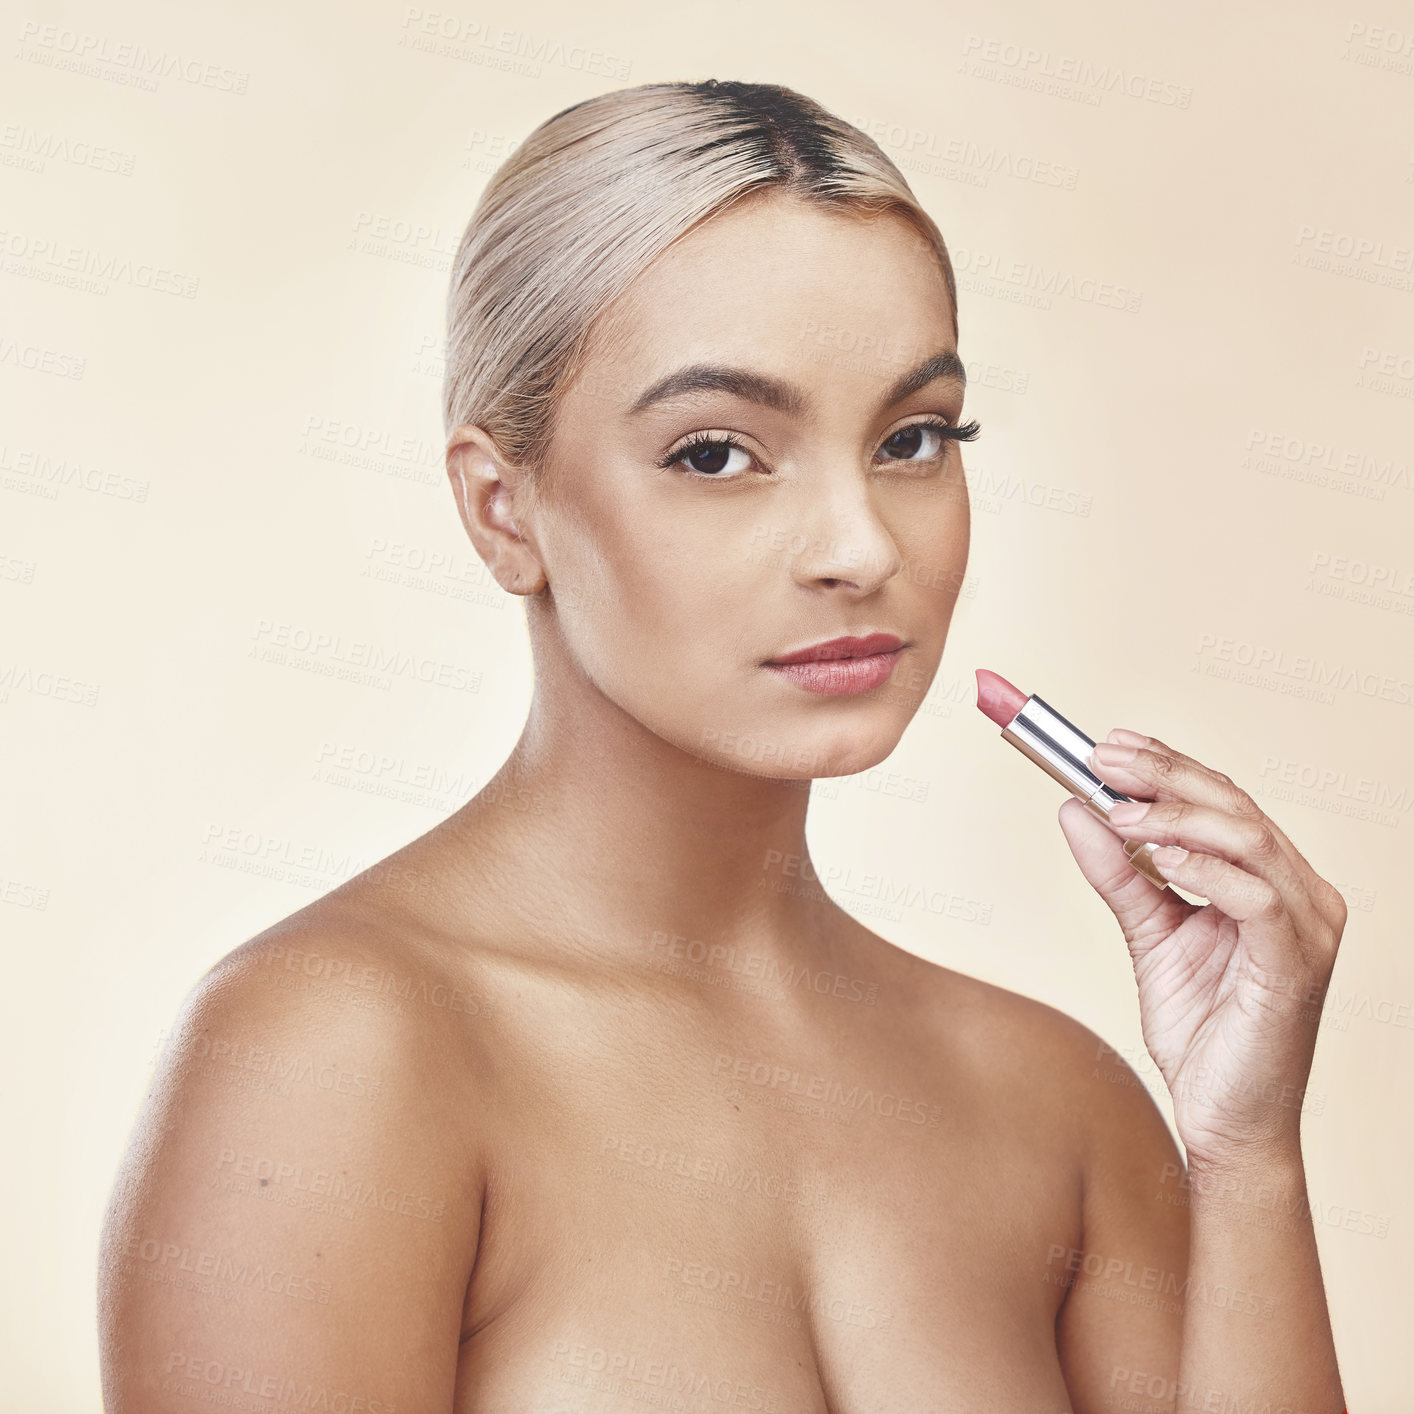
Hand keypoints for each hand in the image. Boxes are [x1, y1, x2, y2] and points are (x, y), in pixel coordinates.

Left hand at [1056, 728, 1347, 1170]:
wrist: (1222, 1122)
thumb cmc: (1200, 1033)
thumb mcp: (1148, 936)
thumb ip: (1119, 875)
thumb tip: (1076, 810)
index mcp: (1274, 880)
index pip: (1223, 800)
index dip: (1167, 765)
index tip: (1106, 746)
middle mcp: (1302, 893)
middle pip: (1235, 805)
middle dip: (1164, 774)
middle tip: (1101, 757)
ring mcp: (1309, 925)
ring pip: (1247, 836)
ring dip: (1174, 814)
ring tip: (1117, 809)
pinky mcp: (1296, 961)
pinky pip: (1256, 896)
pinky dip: (1203, 867)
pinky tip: (1156, 856)